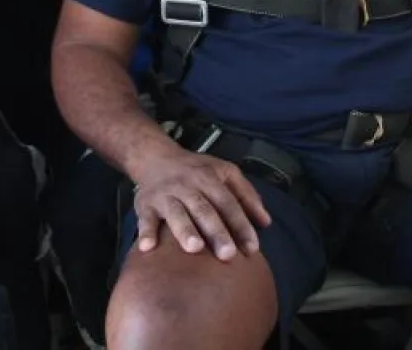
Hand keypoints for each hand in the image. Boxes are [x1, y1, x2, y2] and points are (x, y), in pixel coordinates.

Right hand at [132, 149, 270, 261]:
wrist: (155, 157)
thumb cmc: (196, 171)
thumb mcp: (225, 172)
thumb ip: (246, 195)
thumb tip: (266, 223)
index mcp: (208, 178)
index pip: (228, 202)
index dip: (240, 224)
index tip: (252, 249)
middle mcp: (187, 186)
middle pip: (203, 209)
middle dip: (216, 231)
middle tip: (228, 255)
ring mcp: (165, 195)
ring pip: (176, 213)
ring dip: (185, 230)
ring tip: (194, 248)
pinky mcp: (145, 204)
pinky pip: (145, 218)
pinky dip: (146, 232)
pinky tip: (147, 248)